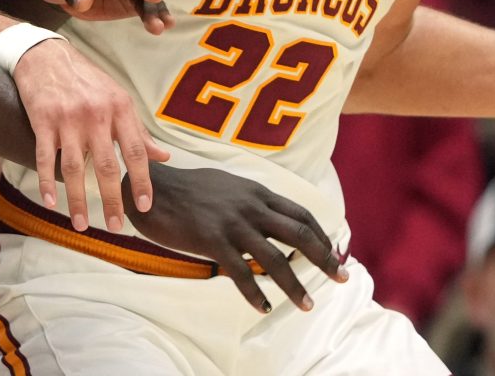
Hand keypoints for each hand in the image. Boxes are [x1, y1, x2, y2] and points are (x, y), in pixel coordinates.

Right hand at [12, 39, 170, 231]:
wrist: (46, 55)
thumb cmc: (86, 80)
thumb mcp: (117, 99)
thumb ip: (138, 131)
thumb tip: (164, 156)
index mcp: (120, 108)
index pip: (136, 151)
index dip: (142, 180)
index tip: (144, 206)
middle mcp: (96, 114)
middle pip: (107, 165)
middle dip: (112, 199)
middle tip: (114, 226)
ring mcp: (68, 118)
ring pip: (75, 168)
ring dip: (77, 200)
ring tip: (80, 225)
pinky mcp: (42, 120)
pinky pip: (46, 158)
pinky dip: (47, 183)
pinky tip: (50, 203)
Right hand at [124, 162, 346, 313]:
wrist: (152, 187)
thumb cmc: (189, 188)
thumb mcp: (229, 186)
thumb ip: (251, 200)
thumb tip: (270, 216)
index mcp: (257, 192)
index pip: (301, 213)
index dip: (321, 234)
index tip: (334, 252)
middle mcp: (251, 206)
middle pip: (299, 234)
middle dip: (324, 258)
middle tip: (342, 277)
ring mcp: (233, 223)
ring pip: (274, 258)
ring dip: (294, 284)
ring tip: (307, 304)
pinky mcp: (212, 240)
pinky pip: (240, 272)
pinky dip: (254, 292)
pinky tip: (264, 307)